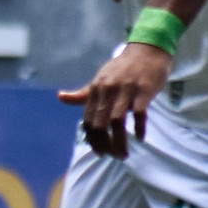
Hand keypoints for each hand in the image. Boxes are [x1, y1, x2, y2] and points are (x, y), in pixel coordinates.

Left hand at [58, 43, 171, 158]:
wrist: (147, 49)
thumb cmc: (122, 68)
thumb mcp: (100, 79)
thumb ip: (83, 93)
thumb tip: (60, 97)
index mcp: (96, 89)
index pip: (88, 121)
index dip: (92, 140)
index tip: (99, 152)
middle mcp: (107, 89)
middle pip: (100, 124)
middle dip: (104, 145)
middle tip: (113, 157)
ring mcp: (126, 90)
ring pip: (117, 122)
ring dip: (119, 142)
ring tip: (124, 154)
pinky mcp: (143, 90)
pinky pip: (139, 114)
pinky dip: (139, 128)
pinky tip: (140, 138)